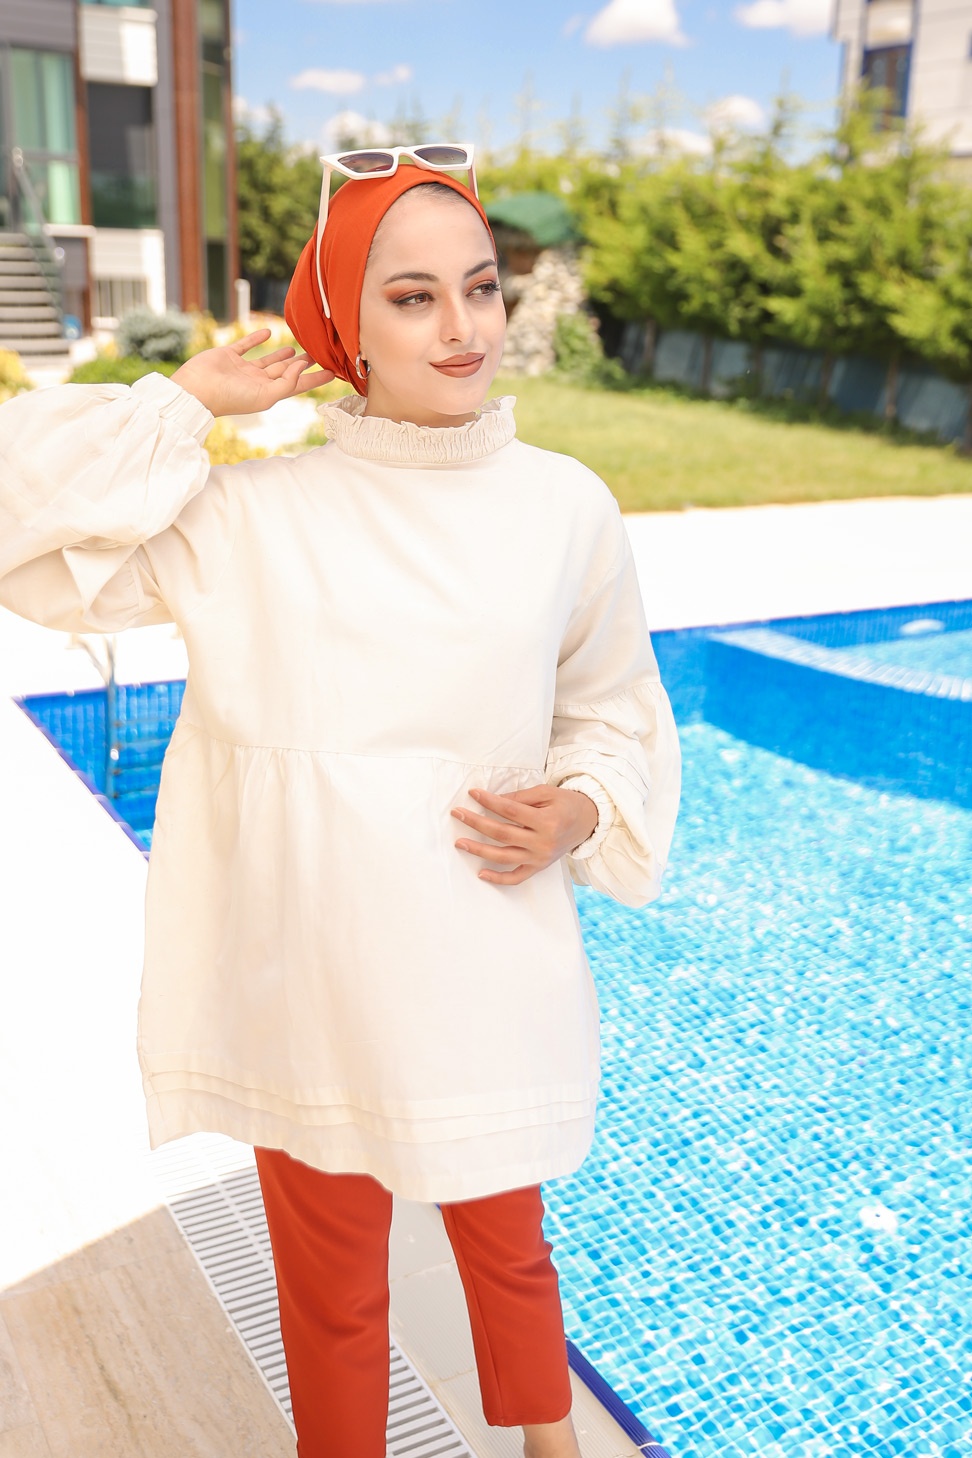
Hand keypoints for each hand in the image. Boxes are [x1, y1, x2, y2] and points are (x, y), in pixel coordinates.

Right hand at [170, 327, 334, 416]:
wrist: (196, 390)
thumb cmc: (230, 398)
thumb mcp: (264, 396)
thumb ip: (286, 384)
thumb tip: (302, 368)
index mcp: (268, 393)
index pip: (297, 385)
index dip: (314, 379)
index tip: (332, 372)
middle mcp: (257, 382)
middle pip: (286, 372)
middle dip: (301, 365)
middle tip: (318, 355)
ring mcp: (243, 369)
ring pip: (268, 360)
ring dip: (282, 355)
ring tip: (296, 348)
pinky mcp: (229, 356)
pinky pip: (247, 345)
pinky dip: (257, 339)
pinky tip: (270, 333)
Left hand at [452, 784, 598, 885]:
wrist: (588, 822)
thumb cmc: (566, 804)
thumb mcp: (546, 792)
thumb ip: (520, 797)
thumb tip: (493, 800)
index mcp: (546, 820)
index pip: (510, 810)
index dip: (490, 801)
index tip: (473, 793)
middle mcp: (543, 842)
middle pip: (502, 833)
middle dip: (476, 823)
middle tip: (457, 813)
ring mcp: (540, 858)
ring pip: (504, 857)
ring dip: (479, 851)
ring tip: (460, 843)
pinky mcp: (538, 867)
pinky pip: (516, 878)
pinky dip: (498, 879)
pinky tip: (481, 874)